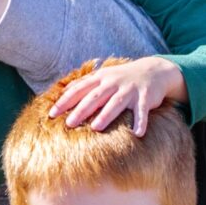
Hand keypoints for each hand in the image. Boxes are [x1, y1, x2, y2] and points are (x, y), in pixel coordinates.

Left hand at [49, 56, 185, 133]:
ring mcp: (130, 90)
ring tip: (95, 128)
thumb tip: (62, 94)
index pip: (79, 89)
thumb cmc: (122, 78)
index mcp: (100, 78)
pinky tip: (137, 133)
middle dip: (81, 110)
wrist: (153, 71)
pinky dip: (141, 122)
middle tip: (68, 123)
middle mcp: (113, 83)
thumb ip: (85, 84)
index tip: (52, 114)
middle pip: (95, 97)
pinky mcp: (145, 98)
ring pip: (116, 103)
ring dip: (106, 115)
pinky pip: (143, 111)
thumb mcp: (103, 76)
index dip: (64, 101)